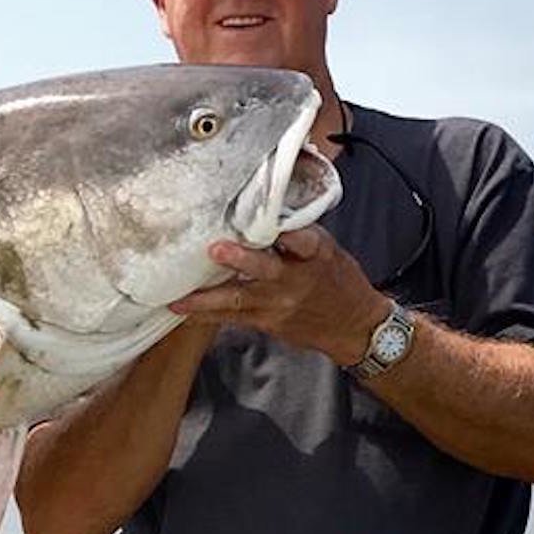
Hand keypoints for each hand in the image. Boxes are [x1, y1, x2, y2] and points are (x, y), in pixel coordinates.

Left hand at [168, 226, 387, 363]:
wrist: (352, 325)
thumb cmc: (337, 279)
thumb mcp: (326, 249)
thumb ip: (296, 232)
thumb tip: (263, 209)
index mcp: (316, 255)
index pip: (305, 241)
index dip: (290, 232)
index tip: (273, 223)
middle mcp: (296, 280)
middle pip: (267, 270)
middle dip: (241, 260)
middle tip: (216, 249)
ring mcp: (279, 305)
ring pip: (239, 300)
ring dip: (207, 299)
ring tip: (180, 298)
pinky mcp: (267, 323)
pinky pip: (233, 318)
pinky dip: (207, 315)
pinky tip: (184, 311)